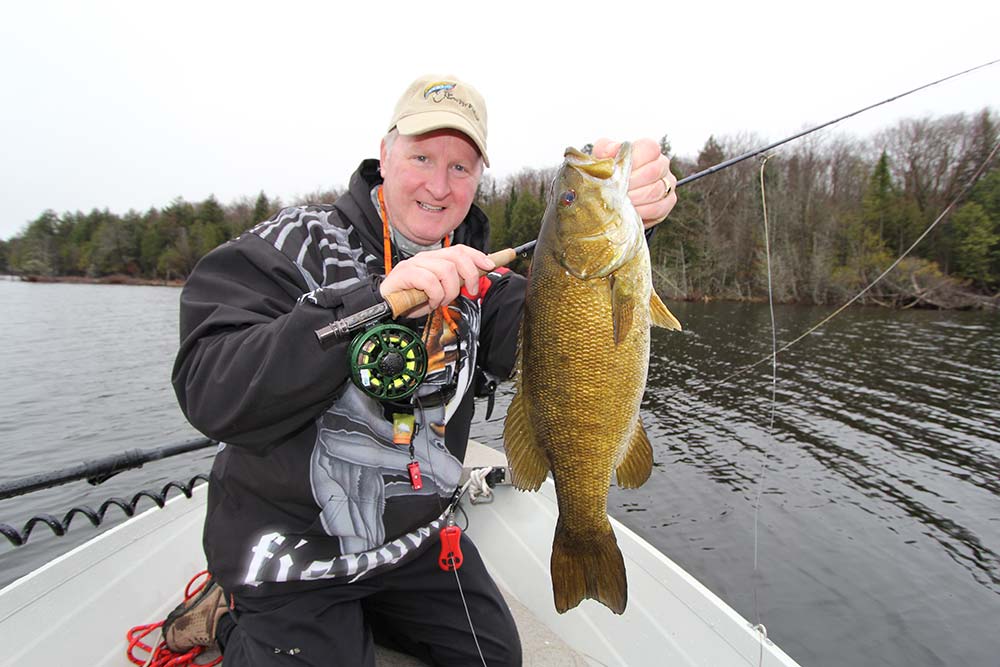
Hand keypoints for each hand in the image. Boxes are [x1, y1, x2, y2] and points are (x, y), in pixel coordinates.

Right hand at [379, 244, 495, 317]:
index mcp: (434, 259)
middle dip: (470, 275)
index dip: (477, 256)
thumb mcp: (439, 291)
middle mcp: (425, 257)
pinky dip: (435, 296)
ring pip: (446, 270)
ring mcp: (415, 264)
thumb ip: (453, 283)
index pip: (460, 250)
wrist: (386, 305)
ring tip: (441, 301)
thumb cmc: (412, 299)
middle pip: (457, 256)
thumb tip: (474, 281)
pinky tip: (430, 303)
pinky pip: (430, 281)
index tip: (490, 265)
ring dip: (449, 291)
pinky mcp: (405, 273)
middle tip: (470, 292)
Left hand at [593, 137, 676, 228]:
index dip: (634, 160)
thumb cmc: (610, 173)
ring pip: (656, 191)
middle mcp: (662, 165)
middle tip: (615, 191)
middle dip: (630, 184)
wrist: (613, 194)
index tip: (618, 171)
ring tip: (619, 202)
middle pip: (653, 172)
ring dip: (634, 199)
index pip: (650, 149)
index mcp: (648, 150)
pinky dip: (641, 211)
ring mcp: (667, 184)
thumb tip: (612, 150)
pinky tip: (628, 212)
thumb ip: (605, 150)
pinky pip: (658, 208)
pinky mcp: (666, 203)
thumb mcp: (602, 158)